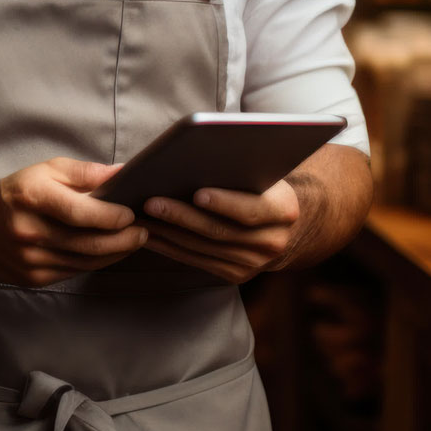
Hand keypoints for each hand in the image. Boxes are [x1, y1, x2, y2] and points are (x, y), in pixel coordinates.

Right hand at [0, 158, 147, 286]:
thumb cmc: (16, 193)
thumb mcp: (46, 170)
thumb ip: (85, 172)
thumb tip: (122, 173)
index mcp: (33, 198)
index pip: (80, 213)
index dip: (111, 217)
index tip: (131, 214)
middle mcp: (30, 231)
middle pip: (88, 243)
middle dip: (124, 240)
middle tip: (143, 232)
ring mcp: (30, 259)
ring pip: (85, 262)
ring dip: (114, 253)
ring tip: (132, 241)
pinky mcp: (32, 278)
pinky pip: (73, 272)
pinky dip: (95, 262)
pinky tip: (107, 252)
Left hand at [140, 179, 300, 283]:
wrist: (288, 226)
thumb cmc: (265, 187)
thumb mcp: (264, 173)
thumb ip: (242, 169)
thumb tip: (198, 155)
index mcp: (283, 211)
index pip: (251, 210)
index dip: (224, 203)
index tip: (197, 193)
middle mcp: (271, 242)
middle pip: (219, 232)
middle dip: (182, 217)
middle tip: (151, 203)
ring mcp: (253, 263)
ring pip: (203, 249)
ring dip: (169, 234)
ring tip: (142, 217)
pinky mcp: (235, 274)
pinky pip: (197, 261)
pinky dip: (171, 248)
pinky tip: (151, 234)